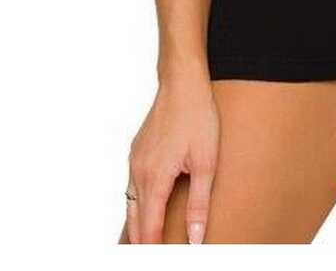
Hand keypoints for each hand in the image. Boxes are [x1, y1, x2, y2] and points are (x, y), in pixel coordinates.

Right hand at [125, 72, 219, 243]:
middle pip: (134, 222)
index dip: (153, 251)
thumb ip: (199, 204)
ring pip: (129, 205)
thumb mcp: (206, 163)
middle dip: (140, 245)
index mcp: (154, 180)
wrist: (182, 83)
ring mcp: (134, 161)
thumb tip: (194, 239)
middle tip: (149, 257)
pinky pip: (130, 187)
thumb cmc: (197, 117)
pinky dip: (134, 206)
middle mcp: (138, 173)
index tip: (158, 262)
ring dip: (135, 227)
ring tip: (142, 246)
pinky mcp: (136, 152)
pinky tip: (143, 209)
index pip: (149, 229)